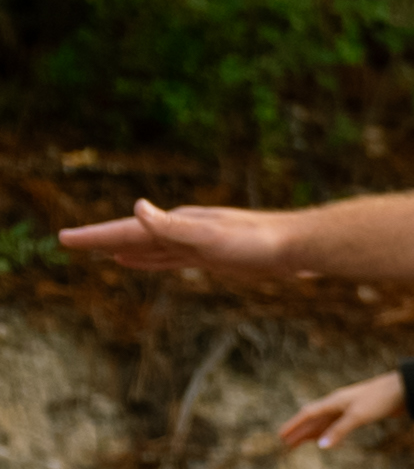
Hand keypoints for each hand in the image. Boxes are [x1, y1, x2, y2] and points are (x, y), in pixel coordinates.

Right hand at [56, 199, 303, 272]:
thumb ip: (172, 226)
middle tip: (67, 242)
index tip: (63, 239)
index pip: (125, 230)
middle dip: (99, 240)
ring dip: (120, 249)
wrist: (295, 246)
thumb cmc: (256, 241)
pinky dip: (146, 259)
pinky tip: (136, 261)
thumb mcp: (210, 236)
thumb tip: (137, 207)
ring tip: (97, 251)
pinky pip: (167, 258)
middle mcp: (180, 230)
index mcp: (176, 224)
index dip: (94, 237)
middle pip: (130, 236)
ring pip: (146, 247)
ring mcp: (194, 244)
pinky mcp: (209, 258)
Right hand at [282, 371, 409, 450]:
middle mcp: (338, 404)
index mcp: (334, 401)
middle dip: (299, 432)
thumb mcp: (358, 416)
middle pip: (314, 419)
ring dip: (312, 433)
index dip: (294, 425)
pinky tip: (326, 438)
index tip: (281, 436)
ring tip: (300, 444)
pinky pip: (337, 424)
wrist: (404, 389)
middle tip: (286, 446)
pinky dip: (328, 432)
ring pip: (324, 422)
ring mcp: (348, 408)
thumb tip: (321, 446)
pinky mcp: (360, 413)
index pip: (307, 414)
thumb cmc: (380, 399)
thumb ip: (339, 430)